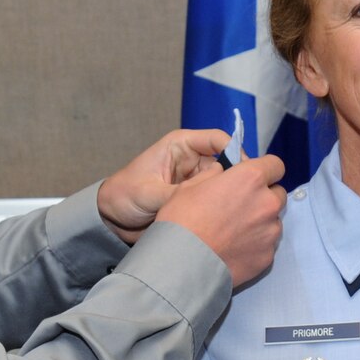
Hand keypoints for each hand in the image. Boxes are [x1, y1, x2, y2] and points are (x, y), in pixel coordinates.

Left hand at [100, 129, 232, 243]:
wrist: (112, 219)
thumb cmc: (123, 196)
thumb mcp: (148, 194)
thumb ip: (177, 194)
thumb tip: (207, 197)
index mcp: (181, 145)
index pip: (218, 140)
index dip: (235, 153)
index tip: (245, 173)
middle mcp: (193, 159)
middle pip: (228, 162)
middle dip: (238, 177)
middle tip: (248, 196)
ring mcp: (197, 179)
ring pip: (226, 182)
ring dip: (232, 194)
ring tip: (239, 210)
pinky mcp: (198, 198)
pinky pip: (218, 199)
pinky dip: (224, 207)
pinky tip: (230, 219)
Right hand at [154, 154, 285, 286]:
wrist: (182, 264)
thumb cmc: (182, 220)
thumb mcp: (190, 186)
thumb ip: (214, 174)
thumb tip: (222, 172)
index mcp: (251, 179)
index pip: (275, 165)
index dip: (264, 170)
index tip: (251, 178)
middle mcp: (268, 203)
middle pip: (278, 194)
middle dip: (263, 197)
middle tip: (240, 207)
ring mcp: (271, 232)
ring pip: (273, 221)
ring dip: (261, 222)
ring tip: (235, 233)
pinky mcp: (268, 257)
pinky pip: (267, 245)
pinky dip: (256, 245)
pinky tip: (235, 250)